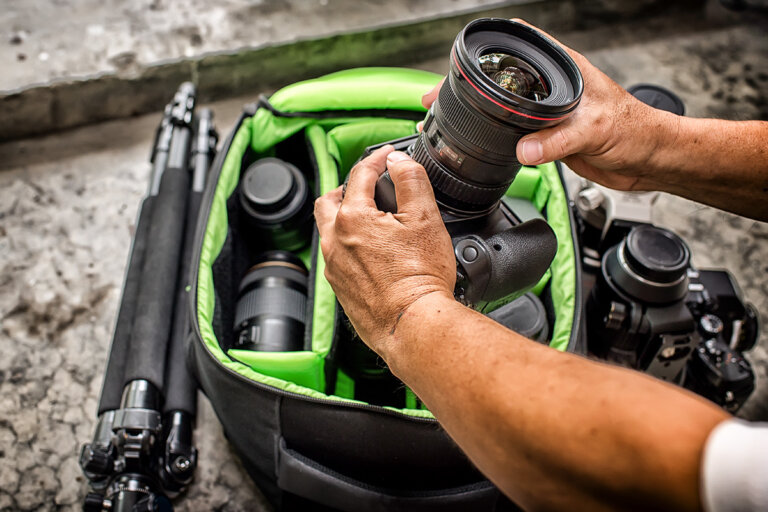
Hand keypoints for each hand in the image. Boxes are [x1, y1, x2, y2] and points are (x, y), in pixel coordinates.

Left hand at [314, 146, 455, 358]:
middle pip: (328, 202)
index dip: (376, 159)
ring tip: (368, 218)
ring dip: (343, 218)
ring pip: (329, 232)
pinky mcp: (340, 290)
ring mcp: (335, 268)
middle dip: (346, 188)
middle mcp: (335, 241)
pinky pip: (336, 259)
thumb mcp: (424, 217)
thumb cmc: (419, 277)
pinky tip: (369, 253)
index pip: (360, 175)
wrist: (412, 326)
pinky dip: (347, 246)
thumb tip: (399, 161)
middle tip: (366, 186)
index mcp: (352, 218)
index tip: (386, 157)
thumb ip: (411, 180)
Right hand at [420, 19, 677, 191]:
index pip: (519, 46)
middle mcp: (553, 86)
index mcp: (564, 69)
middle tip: (438, 97)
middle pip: (502, 79)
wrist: (648, 161)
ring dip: (477, 113)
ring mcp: (549, 111)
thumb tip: (524, 149)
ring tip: (447, 119)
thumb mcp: (593, 130)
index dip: (486, 51)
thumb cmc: (636, 131)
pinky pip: (514, 133)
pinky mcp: (548, 137)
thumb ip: (557, 141)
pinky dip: (493, 137)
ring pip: (504, 107)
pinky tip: (478, 142)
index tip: (456, 63)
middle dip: (468, 86)